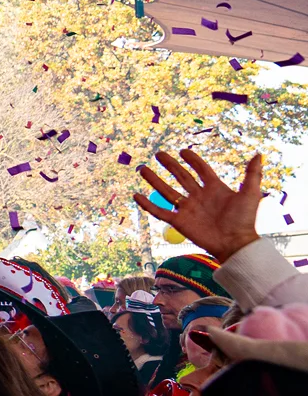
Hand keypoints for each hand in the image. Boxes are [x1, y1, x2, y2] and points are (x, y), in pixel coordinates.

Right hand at [135, 148, 263, 259]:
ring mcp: (188, 209)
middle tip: (159, 154)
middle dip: (170, 165)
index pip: (201, 170)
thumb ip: (252, 174)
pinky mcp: (179, 221)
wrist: (236, 244)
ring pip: (167, 191)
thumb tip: (258, 154)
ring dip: (154, 180)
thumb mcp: (251, 194)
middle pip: (181, 176)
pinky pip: (159, 211)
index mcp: (215, 188)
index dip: (193, 160)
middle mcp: (199, 196)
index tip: (183, 151)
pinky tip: (136, 196)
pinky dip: (147, 204)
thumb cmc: (245, 220)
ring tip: (142, 169)